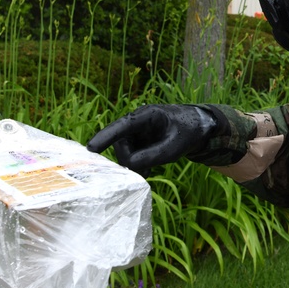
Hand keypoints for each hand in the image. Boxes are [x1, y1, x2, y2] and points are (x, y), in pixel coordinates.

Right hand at [86, 104, 218, 173]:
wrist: (198, 128)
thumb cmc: (187, 132)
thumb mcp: (174, 147)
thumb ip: (152, 155)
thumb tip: (129, 164)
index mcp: (147, 116)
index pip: (122, 126)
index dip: (106, 137)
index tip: (91, 148)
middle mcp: (137, 122)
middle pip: (121, 144)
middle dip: (129, 160)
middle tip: (145, 172)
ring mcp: (135, 131)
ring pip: (124, 151)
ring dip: (133, 164)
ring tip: (149, 170)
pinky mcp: (137, 140)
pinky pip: (129, 154)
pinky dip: (136, 164)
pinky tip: (147, 169)